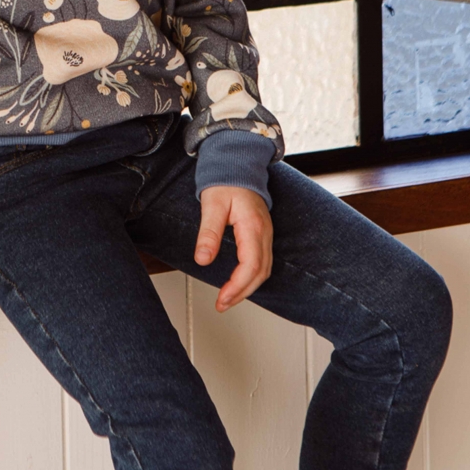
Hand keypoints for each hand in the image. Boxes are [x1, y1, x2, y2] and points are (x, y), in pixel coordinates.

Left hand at [194, 186, 272, 312]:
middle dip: (242, 293)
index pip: (250, 265)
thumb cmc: (227, 180)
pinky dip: (252, 277)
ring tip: (228, 298)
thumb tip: (203, 259)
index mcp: (253, 226)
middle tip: (222, 304)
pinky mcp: (262, 234)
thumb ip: (208, 233)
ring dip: (248, 288)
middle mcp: (264, 232)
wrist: (238, 165)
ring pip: (264, 270)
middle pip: (260, 273)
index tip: (222, 298)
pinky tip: (239, 282)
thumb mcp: (211, 204)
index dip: (237, 287)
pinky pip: (263, 262)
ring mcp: (266, 234)